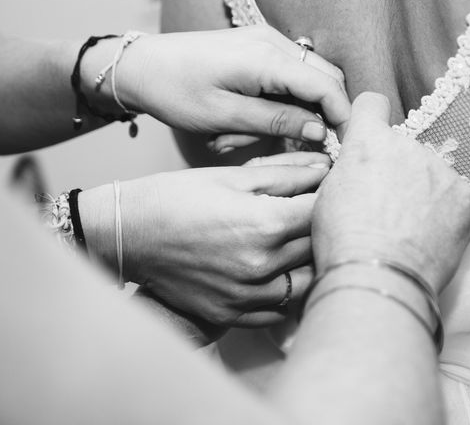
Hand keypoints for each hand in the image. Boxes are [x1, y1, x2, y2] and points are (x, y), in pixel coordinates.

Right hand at [81, 152, 330, 326]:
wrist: (128, 235)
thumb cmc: (176, 197)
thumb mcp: (232, 176)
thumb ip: (285, 174)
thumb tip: (324, 169)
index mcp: (266, 224)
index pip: (322, 212)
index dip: (328, 197)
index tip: (325, 191)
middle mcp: (262, 265)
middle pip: (318, 247)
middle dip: (320, 227)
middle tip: (309, 214)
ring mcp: (248, 295)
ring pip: (306, 283)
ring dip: (308, 262)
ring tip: (294, 244)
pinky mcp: (233, 313)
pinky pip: (279, 310)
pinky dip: (285, 291)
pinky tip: (275, 272)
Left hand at [116, 25, 348, 143]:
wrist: (141, 66)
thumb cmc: (174, 91)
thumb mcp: (225, 116)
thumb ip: (277, 121)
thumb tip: (320, 130)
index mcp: (266, 58)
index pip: (326, 85)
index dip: (343, 117)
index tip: (345, 147)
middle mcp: (272, 42)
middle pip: (324, 79)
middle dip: (322, 116)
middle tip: (303, 149)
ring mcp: (265, 42)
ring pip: (306, 81)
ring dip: (294, 112)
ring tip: (249, 136)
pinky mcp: (257, 49)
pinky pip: (286, 77)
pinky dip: (279, 103)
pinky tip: (247, 123)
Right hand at [312, 93, 469, 292]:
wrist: (378, 277)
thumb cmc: (343, 241)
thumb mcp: (327, 195)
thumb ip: (349, 168)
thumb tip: (359, 167)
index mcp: (369, 141)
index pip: (371, 104)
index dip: (368, 117)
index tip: (370, 131)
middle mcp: (408, 145)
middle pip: (403, 149)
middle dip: (396, 170)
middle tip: (385, 208)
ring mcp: (440, 170)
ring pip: (429, 174)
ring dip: (421, 192)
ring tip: (406, 230)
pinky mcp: (464, 196)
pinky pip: (451, 196)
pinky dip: (442, 212)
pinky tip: (426, 236)